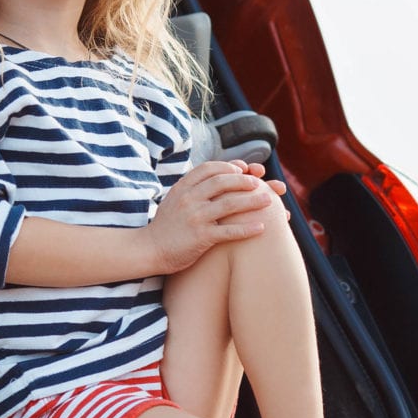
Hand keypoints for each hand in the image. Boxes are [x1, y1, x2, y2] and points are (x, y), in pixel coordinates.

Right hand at [144, 160, 288, 272]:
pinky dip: (247, 229)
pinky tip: (262, 228)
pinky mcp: (200, 237)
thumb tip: (213, 176)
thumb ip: (191, 188)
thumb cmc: (166, 226)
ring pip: (230, 204)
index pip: (209, 168)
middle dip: (245, 180)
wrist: (148, 250)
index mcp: (182, 188)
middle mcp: (188, 199)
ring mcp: (195, 217)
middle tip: (260, 183)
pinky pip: (229, 231)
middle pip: (222, 182)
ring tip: (270, 201)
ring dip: (252, 201)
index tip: (243, 169)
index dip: (228, 166)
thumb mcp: (174, 200)